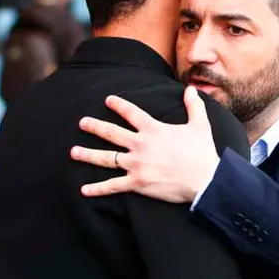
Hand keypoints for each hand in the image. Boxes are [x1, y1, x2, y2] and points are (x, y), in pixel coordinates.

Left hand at [71, 86, 219, 202]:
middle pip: (111, 133)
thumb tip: (191, 89)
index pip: (131, 113)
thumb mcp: (200, 125)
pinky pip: (113, 186)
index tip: (107, 100)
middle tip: (82, 123)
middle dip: (94, 126)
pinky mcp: (137, 183)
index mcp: (153, 129)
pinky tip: (84, 190)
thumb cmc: (202, 153)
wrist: (204, 180)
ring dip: (88, 155)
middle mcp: (141, 145)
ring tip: (74, 152)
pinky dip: (98, 189)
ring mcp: (137, 165)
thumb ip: (193, 106)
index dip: (118, 105)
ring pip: (106, 158)